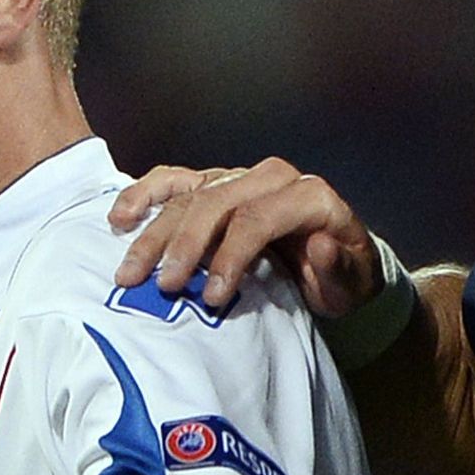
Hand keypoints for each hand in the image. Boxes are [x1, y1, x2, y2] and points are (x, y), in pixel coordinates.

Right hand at [110, 157, 389, 321]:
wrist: (335, 258)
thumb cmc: (342, 275)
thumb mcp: (354, 282)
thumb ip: (339, 268)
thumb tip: (321, 248)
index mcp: (307, 195)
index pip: (257, 218)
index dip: (231, 256)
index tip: (213, 297)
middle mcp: (271, 177)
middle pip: (216, 203)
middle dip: (185, 245)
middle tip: (163, 286)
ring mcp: (238, 178)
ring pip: (190, 196)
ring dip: (155, 233)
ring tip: (130, 272)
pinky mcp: (214, 184)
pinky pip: (174, 180)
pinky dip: (144, 194)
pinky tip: (120, 218)